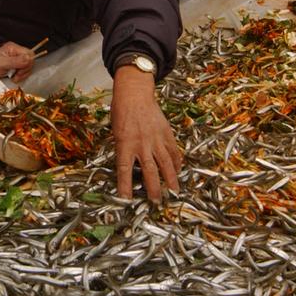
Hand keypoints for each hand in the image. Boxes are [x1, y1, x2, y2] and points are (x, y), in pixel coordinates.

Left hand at [0, 41, 36, 82]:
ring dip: (22, 75)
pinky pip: (25, 71)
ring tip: (13, 77)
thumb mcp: (1, 63)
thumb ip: (15, 61)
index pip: (30, 54)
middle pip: (31, 61)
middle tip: (15, 76)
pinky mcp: (17, 66)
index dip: (27, 64)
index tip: (19, 72)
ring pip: (29, 67)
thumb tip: (29, 59)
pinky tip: (14, 77)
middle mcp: (17, 52)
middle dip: (24, 71)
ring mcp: (18, 59)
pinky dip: (21, 76)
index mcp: (13, 48)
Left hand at [112, 66, 180, 201]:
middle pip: (149, 171)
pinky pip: (173, 152)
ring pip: (166, 164)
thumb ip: (123, 150)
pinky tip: (178, 172)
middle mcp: (142, 144)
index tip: (126, 200)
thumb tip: (129, 168)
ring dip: (171, 180)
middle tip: (156, 201)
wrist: (135, 93)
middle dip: (153, 188)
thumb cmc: (121, 112)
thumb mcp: (116, 133)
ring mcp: (156, 139)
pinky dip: (177, 163)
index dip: (125, 186)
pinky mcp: (166, 134)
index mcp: (125, 143)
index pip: (124, 170)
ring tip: (174, 192)